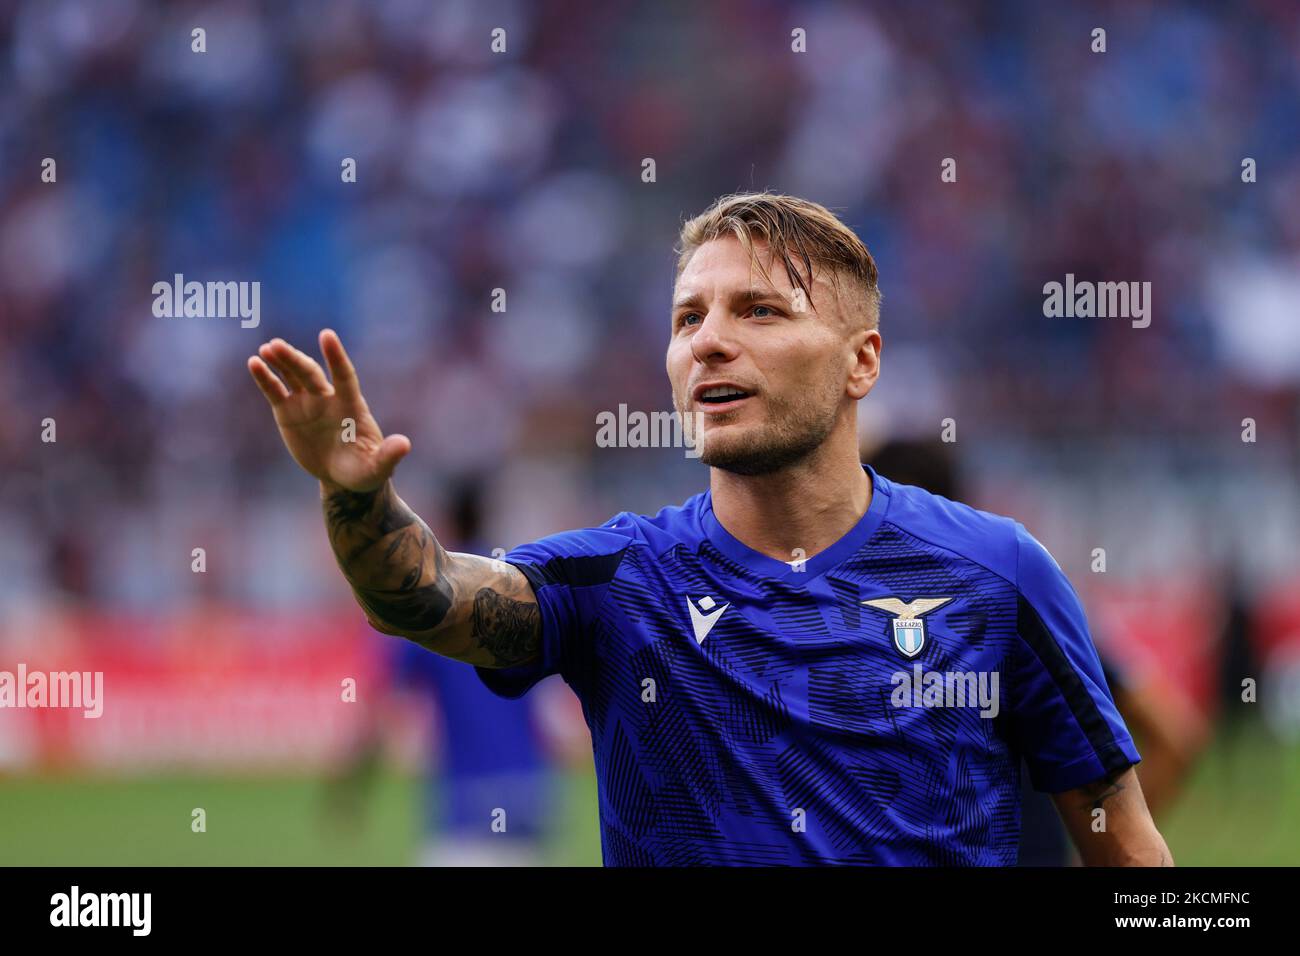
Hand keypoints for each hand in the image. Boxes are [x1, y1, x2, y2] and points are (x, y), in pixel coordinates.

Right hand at [247, 330, 410, 492]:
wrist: (344, 478)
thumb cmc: (365, 470)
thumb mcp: (378, 467)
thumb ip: (389, 455)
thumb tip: (405, 445)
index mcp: (351, 405)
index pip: (344, 375)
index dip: (336, 357)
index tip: (326, 335)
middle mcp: (328, 398)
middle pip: (310, 373)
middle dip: (294, 359)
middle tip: (276, 345)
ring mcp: (307, 403)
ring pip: (292, 376)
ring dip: (280, 361)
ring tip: (267, 349)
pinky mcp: (288, 412)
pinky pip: (275, 391)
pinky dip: (265, 377)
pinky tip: (254, 363)